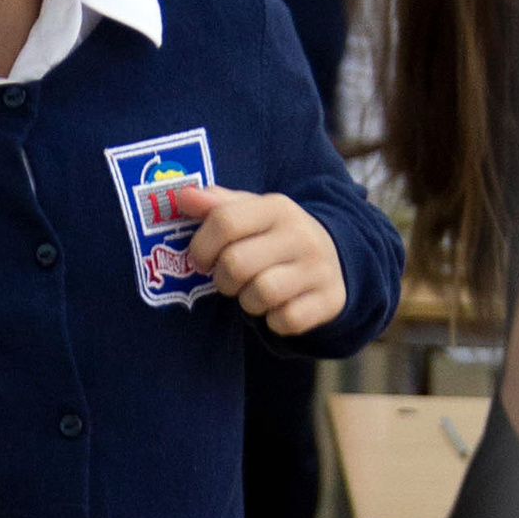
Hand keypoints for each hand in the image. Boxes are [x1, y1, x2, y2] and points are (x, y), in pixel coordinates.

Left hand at [168, 183, 344, 336]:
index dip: (201, 246)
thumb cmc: (275, 236)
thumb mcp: (250, 212)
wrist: (335, 257)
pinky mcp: (330, 300)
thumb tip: (183, 197)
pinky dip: (274, 320)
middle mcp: (301, 235)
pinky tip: (277, 308)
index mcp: (277, 207)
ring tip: (252, 293)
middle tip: (228, 279)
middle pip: (236, 263)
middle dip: (222, 279)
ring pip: (261, 294)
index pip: (225, 222)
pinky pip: (286, 320)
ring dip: (247, 301)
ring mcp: (319, 268)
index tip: (201, 259)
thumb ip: (216, 205)